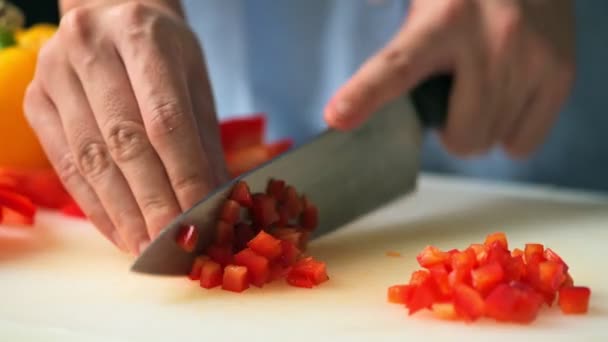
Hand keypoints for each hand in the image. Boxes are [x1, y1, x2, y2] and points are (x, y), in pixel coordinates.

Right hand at [24, 1, 227, 254]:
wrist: (110, 14)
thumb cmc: (163, 51)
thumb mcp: (194, 82)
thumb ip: (204, 140)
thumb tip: (216, 203)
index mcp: (142, 35)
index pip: (165, 119)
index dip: (183, 176)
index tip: (199, 219)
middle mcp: (90, 47)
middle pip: (124, 142)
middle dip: (152, 202)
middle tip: (173, 244)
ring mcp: (54, 72)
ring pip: (91, 157)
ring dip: (122, 212)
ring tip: (146, 247)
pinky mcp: (35, 99)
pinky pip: (65, 164)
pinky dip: (94, 205)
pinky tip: (118, 230)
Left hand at [325, 0, 574, 157]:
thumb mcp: (423, 2)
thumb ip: (398, 43)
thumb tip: (351, 88)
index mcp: (442, 17)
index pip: (397, 65)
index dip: (365, 94)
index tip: (338, 116)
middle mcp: (492, 39)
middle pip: (462, 135)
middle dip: (449, 132)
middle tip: (447, 104)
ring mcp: (532, 60)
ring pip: (491, 142)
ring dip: (477, 129)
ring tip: (478, 92)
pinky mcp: (559, 74)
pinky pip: (523, 142)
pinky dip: (508, 132)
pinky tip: (504, 101)